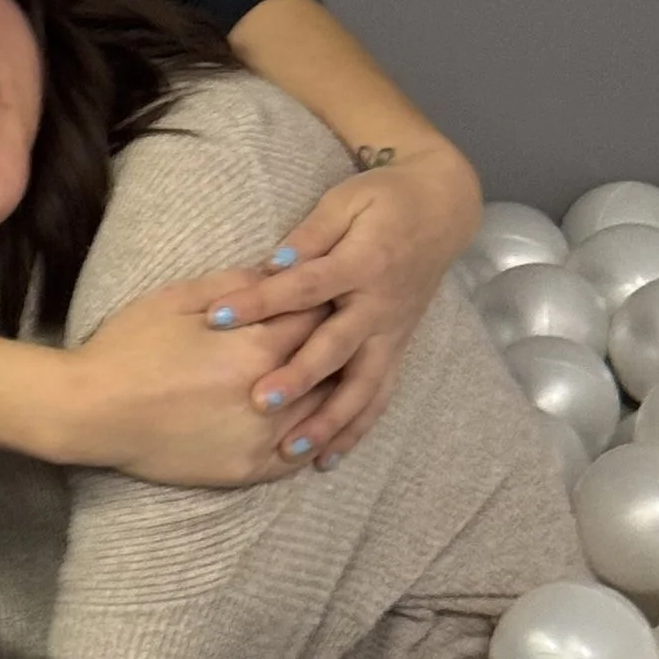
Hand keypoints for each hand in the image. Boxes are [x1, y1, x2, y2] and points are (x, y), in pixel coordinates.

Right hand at [57, 275, 330, 484]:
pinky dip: (314, 440)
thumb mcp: (178, 299)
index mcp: (256, 345)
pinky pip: (299, 456)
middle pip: (329, 366)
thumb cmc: (127, 348)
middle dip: (338, 346)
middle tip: (345, 332)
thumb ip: (235, 285)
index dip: (326, 302)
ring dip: (335, 393)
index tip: (332, 293)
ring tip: (340, 377)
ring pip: (324, 413)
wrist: (91, 411)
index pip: (316, 317)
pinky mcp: (248, 469)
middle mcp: (271, 393)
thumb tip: (278, 272)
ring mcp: (262, 437)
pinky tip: (315, 427)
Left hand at [190, 140, 480, 463]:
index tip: (217, 317)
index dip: (261, 301)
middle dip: (299, 377)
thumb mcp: (344, 202)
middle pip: (336, 347)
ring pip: (363, 386)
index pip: (304, 288)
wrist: (441, 209)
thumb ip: (309, 236)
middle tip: (259, 401)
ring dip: (329, 421)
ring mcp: (392, 333)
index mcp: (362, 264)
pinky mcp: (398, 348)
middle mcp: (379, 306)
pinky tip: (328, 457)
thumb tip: (272, 265)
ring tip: (293, 450)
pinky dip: (356, 428)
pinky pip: (379, 395)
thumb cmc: (382, 201)